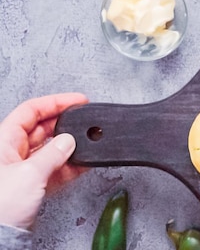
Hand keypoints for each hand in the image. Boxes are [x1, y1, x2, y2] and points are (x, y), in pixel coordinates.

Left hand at [0, 93, 88, 228]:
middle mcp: (11, 152)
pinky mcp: (31, 185)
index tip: (77, 101)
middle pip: (42, 128)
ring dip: (69, 147)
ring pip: (49, 149)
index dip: (55, 102)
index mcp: (4, 140)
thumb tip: (69, 140)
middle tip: (85, 122)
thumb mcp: (31, 173)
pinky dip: (69, 166)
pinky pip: (54, 168)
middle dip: (65, 125)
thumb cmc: (1, 204)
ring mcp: (22, 168)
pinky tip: (82, 164)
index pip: (31, 110)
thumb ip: (54, 153)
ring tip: (86, 146)